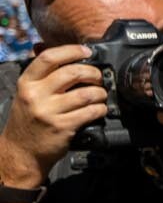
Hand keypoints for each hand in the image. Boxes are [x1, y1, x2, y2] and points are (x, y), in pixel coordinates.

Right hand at [0, 44, 105, 179]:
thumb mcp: (26, 94)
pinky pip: (91, 112)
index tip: (87, 51)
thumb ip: (43, 76)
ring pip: (86, 93)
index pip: (49, 58)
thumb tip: (67, 55)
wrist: (21, 151)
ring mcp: (49, 112)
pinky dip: (101, 109)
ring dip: (101, 93)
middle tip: (98, 77)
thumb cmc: (28, 119)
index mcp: (26, 83)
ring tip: (101, 95)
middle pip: (73, 73)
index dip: (72, 51)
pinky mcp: (63, 127)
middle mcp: (35, 95)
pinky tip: (99, 109)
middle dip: (93, 73)